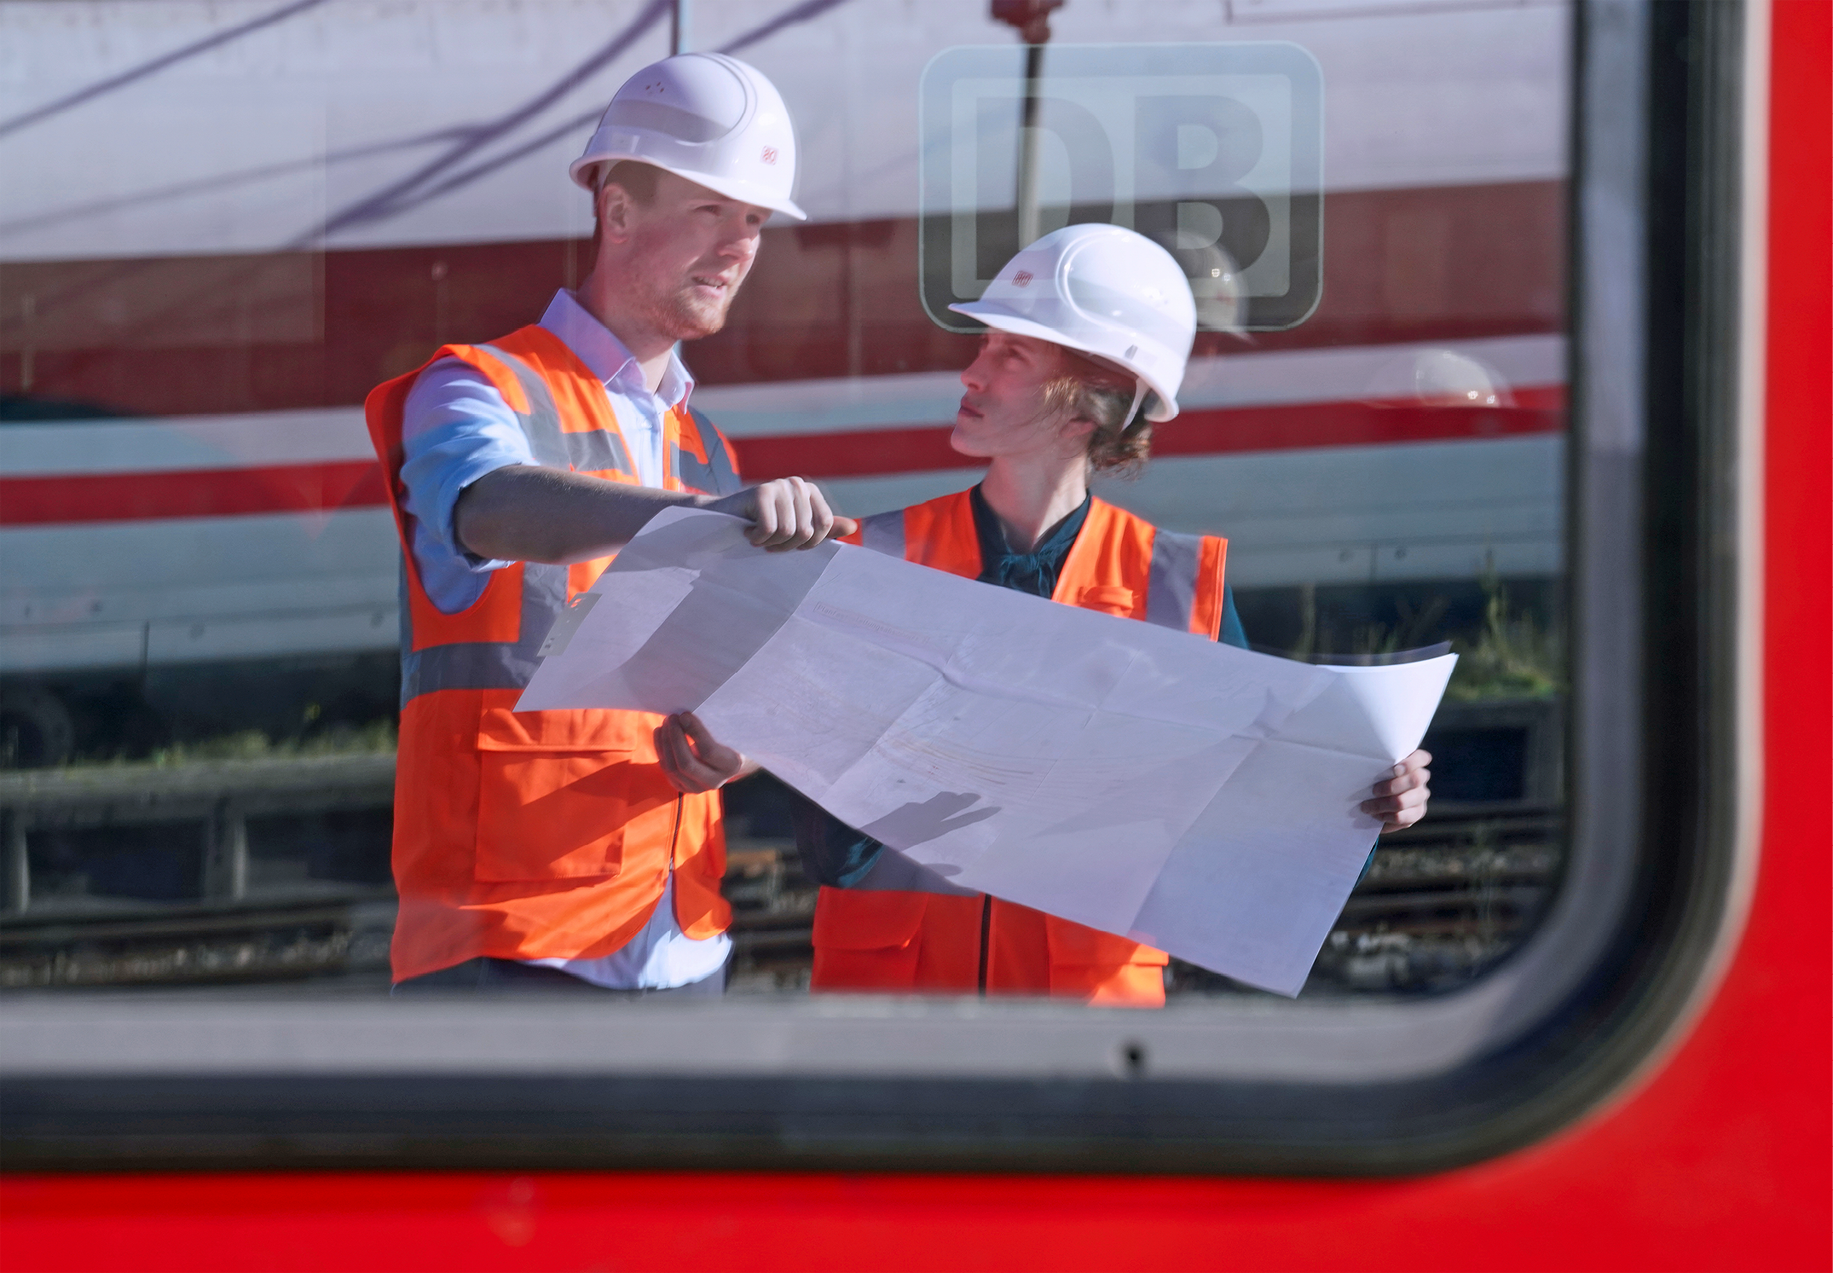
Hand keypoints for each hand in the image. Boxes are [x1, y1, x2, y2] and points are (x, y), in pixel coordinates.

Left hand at [655, 711, 755, 793]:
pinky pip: (666, 770)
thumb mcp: (728, 733)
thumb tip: (688, 712)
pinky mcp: (683, 788)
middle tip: (671, 718)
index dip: (694, 732)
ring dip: (665, 743)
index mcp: (730, 766)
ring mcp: (697, 788)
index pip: (709, 751)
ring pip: (673, 768)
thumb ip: (713, 726)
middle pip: (687, 763)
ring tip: (665, 723)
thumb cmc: (730, 739)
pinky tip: (660, 733)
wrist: (729, 763)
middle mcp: (714, 782)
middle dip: (675, 739)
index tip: (684, 715)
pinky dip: (660, 750)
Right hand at [705, 476, 858, 550]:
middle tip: (769, 541)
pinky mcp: (761, 491)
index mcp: (810, 492)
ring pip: (787, 533)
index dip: (808, 544)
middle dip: (785, 546)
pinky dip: (756, 539)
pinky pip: (769, 529)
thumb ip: (822, 528)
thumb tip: (852, 528)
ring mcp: (780, 485)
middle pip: (806, 532)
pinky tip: (748, 531)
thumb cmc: (762, 526)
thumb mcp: (795, 528)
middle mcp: (798, 484)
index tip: (790, 544)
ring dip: (770, 543)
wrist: (723, 519)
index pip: (824, 526)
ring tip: (758, 535)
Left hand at [1362, 749, 1431, 831]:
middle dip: (1390, 787)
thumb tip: (1364, 764)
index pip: (1422, 758)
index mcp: (1413, 761)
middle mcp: (1421, 778)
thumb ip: (1378, 765)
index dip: (1411, 763)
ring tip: (1366, 806)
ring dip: (1381, 805)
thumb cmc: (1371, 779)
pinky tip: (1375, 815)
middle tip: (1373, 791)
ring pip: (1403, 801)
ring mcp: (1421, 796)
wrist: (1371, 803)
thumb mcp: (1374, 769)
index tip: (1395, 769)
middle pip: (1415, 780)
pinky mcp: (1417, 813)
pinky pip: (1401, 817)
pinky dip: (1385, 817)